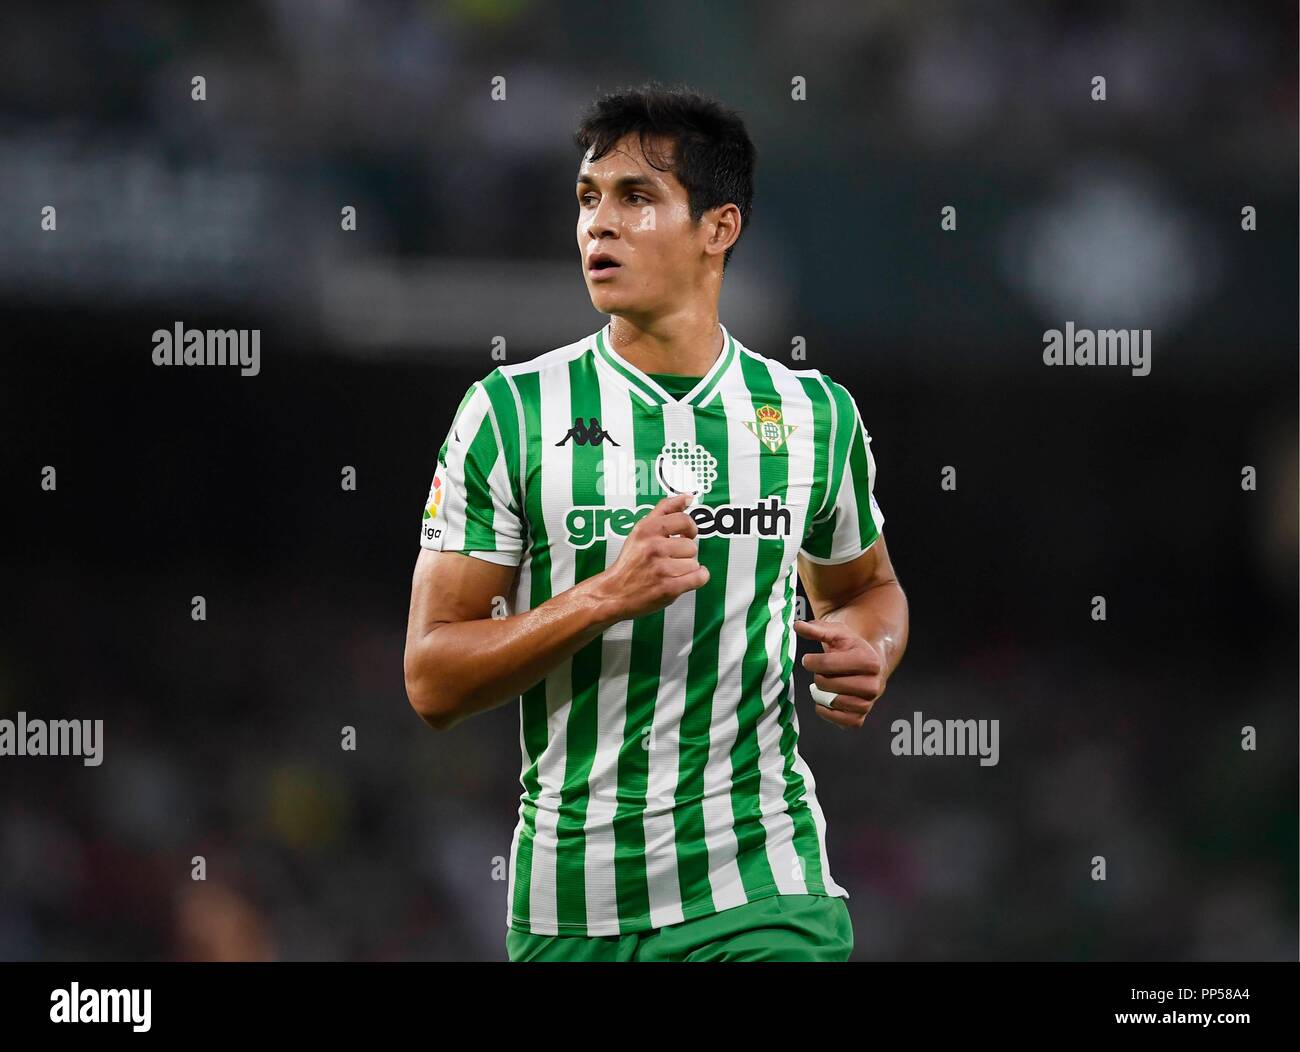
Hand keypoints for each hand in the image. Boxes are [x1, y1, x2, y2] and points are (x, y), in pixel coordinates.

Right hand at [588, 493, 708, 623]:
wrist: (613, 593)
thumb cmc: (630, 562)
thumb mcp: (641, 530)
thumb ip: (665, 510)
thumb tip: (687, 497)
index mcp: (647, 530)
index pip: (684, 520)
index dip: (689, 528)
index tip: (686, 534)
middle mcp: (653, 547)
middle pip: (692, 546)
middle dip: (684, 554)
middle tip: (670, 559)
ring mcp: (661, 568)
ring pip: (695, 563)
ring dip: (687, 569)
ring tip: (670, 572)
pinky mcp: (668, 588)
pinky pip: (699, 578)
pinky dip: (698, 578)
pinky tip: (686, 579)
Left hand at [793, 619, 886, 728]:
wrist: (870, 666)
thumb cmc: (852, 649)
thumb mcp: (837, 633)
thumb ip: (817, 629)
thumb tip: (798, 625)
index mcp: (869, 661)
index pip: (826, 664)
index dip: (811, 661)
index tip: (809, 659)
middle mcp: (873, 685)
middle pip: (825, 684)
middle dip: (818, 676)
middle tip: (824, 672)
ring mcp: (867, 704)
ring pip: (829, 701)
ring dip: (822, 693)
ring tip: (829, 683)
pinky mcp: (859, 719)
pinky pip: (835, 719)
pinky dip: (825, 710)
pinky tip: (828, 698)